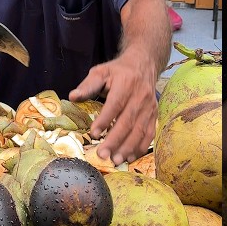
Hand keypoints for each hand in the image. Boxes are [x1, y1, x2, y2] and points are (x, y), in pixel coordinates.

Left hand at [70, 49, 157, 164]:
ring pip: (140, 130)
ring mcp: (149, 107)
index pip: (115, 105)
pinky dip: (140, 147)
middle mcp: (140, 96)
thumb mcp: (101, 72)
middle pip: (127, 122)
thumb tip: (73, 96)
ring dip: (128, 147)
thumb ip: (88, 85)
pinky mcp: (154, 115)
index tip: (94, 134)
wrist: (143, 65)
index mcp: (125, 84)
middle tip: (103, 155)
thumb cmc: (118, 71)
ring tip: (115, 160)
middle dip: (115, 140)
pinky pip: (149, 133)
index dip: (105, 120)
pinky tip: (130, 157)